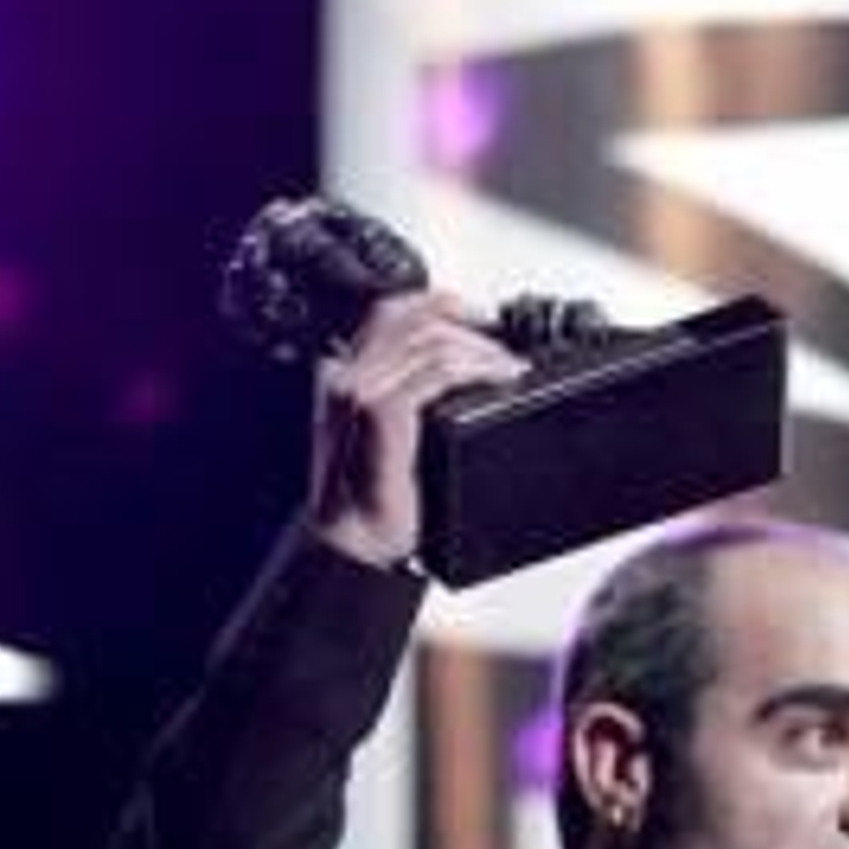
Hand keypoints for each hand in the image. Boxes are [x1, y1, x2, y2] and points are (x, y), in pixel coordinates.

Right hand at [308, 290, 526, 568]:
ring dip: (478, 348)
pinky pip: (435, 372)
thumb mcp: (393, 436)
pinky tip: (500, 377)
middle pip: (407, 315)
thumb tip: (463, 372)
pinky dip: (475, 368)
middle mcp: (343, 375)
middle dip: (462, 317)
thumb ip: (411, 397)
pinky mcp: (379, 412)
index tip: (479, 316)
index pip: (389, 313)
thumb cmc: (375, 500)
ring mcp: (357, 391)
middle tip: (501, 339)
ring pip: (426, 340)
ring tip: (508, 366)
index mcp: (339, 374)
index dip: (438, 303)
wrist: (358, 545)